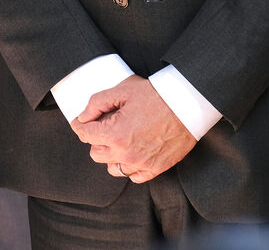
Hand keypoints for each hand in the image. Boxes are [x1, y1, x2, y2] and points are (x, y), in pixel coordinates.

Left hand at [70, 75, 195, 182]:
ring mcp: (140, 164)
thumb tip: (83, 116)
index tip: (82, 122)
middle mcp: (125, 153)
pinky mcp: (155, 168)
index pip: (84, 134)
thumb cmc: (156, 95)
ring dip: (111, 155)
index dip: (81, 125)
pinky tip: (133, 152)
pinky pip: (134, 177)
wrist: (187, 104)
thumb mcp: (123, 90)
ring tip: (120, 140)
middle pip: (95, 153)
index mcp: (114, 133)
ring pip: (112, 168)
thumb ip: (97, 102)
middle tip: (105, 127)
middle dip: (96, 140)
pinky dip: (130, 167)